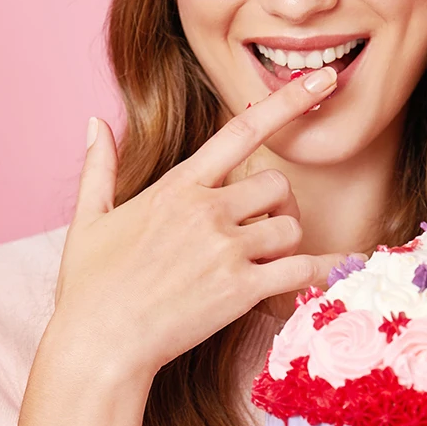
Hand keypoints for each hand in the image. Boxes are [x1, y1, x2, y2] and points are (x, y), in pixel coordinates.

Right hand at [50, 66, 344, 384]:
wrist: (99, 344)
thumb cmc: (90, 287)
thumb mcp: (88, 220)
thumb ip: (98, 167)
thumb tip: (93, 122)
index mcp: (177, 186)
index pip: (242, 130)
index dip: (289, 101)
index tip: (322, 81)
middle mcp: (206, 209)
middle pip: (276, 186)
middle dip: (274, 207)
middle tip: (259, 233)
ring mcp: (226, 248)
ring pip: (290, 226)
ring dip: (284, 244)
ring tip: (260, 266)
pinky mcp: (241, 288)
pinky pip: (303, 269)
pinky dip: (324, 271)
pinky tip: (338, 273)